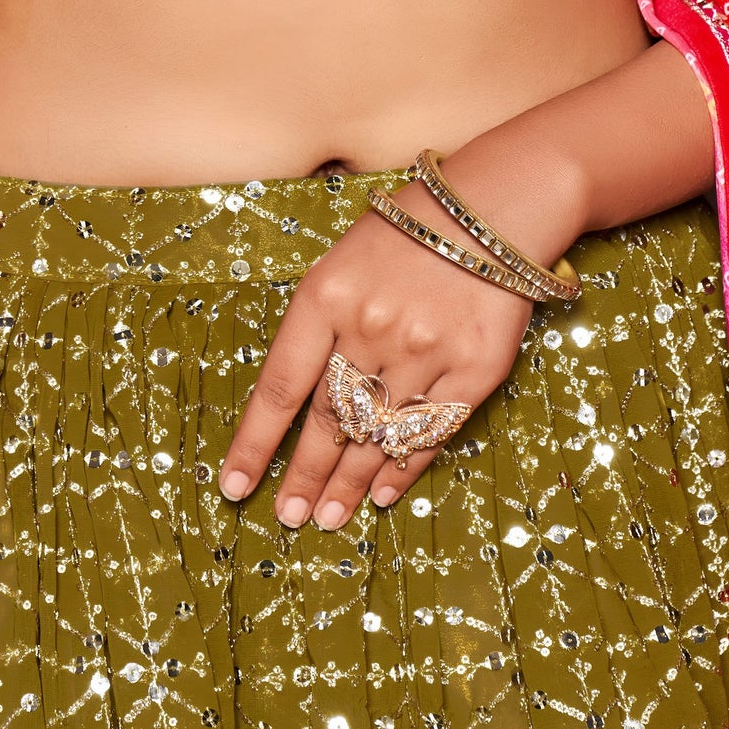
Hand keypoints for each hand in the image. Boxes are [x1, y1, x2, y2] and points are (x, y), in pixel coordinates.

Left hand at [216, 191, 535, 527]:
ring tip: (328, 518)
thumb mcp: (343, 260)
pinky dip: (401, 469)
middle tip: (289, 517)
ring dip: (348, 484)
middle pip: (328, 420)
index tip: (235, 486)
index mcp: (327, 295)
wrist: (492, 211)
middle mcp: (371, 328)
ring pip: (375, 436)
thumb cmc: (407, 234)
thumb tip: (296, 399)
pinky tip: (380, 494)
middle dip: (304, 476)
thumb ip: (319, 323)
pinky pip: (428, 434)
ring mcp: (424, 353)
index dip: (255, 443)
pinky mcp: (473, 371)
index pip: (280, 385)